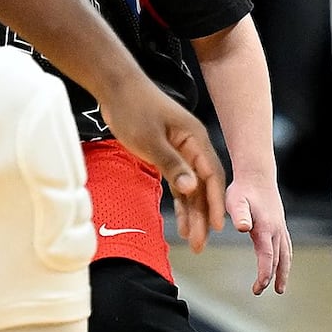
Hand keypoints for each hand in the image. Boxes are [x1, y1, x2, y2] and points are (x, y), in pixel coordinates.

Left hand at [102, 80, 229, 252]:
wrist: (115, 87)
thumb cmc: (133, 109)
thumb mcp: (150, 141)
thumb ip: (172, 166)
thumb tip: (192, 189)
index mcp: (195, 140)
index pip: (212, 176)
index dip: (215, 202)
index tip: (215, 227)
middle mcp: (193, 146)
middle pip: (204, 186)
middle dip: (203, 216)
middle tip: (199, 245)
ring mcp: (181, 150)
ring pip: (191, 188)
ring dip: (191, 213)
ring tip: (192, 241)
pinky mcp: (167, 153)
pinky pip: (178, 182)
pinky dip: (179, 202)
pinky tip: (179, 222)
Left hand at [226, 173, 291, 295]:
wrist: (257, 174)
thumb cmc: (243, 189)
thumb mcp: (236, 201)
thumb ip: (239, 215)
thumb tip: (242, 227)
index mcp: (266, 228)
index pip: (268, 257)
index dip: (265, 274)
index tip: (259, 288)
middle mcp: (276, 230)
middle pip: (279, 259)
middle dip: (272, 277)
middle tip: (261, 291)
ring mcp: (280, 227)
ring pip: (286, 254)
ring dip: (283, 272)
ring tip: (280, 287)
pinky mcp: (279, 224)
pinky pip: (286, 246)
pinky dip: (285, 259)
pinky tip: (282, 265)